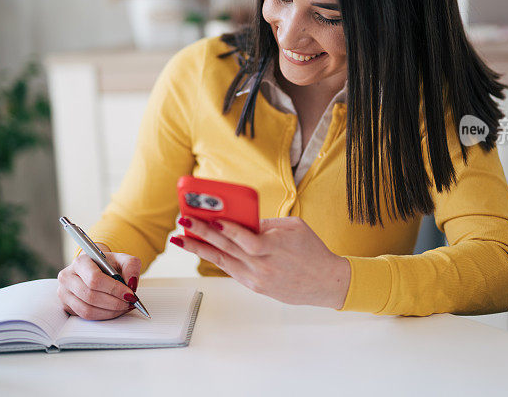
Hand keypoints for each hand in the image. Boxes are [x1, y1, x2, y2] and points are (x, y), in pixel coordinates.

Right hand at [57, 244, 141, 319]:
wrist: (96, 269)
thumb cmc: (107, 265)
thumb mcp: (122, 259)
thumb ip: (131, 266)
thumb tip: (131, 283)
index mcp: (80, 262)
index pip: (94, 279)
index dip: (114, 289)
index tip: (129, 294)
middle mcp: (68, 277)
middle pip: (90, 296)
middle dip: (114, 302)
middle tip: (129, 303)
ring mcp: (64, 292)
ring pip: (87, 309)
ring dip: (110, 312)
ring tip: (124, 307)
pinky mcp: (66, 305)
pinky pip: (85, 316)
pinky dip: (103, 316)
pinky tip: (114, 310)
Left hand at [171, 216, 350, 308]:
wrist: (326, 282)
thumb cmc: (313, 250)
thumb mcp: (295, 227)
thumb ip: (267, 223)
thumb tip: (241, 221)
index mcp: (276, 248)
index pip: (247, 239)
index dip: (229, 230)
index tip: (211, 219)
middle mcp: (264, 266)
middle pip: (228, 249)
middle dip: (202, 234)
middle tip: (183, 221)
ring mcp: (258, 279)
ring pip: (223, 262)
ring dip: (200, 249)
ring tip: (181, 238)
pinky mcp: (256, 287)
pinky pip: (231, 270)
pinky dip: (216, 259)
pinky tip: (202, 249)